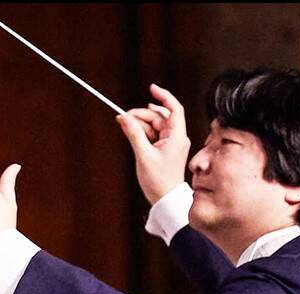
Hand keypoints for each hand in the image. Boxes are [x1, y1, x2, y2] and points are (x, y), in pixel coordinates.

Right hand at [115, 83, 189, 204]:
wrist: (165, 199)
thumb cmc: (158, 181)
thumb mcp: (143, 155)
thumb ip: (133, 134)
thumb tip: (123, 117)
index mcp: (177, 136)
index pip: (174, 108)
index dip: (163, 96)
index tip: (151, 88)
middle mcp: (176, 137)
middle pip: (159, 116)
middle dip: (141, 115)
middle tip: (123, 118)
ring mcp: (171, 143)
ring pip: (154, 125)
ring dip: (140, 125)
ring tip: (126, 127)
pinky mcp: (165, 149)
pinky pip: (153, 135)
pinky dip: (143, 133)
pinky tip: (132, 134)